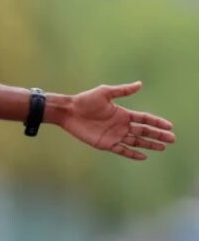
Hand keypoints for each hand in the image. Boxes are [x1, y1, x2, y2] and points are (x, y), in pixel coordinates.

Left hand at [60, 81, 174, 160]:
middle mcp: (121, 125)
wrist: (69, 111)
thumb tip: (140, 84)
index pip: (144, 119)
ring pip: (136, 142)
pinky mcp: (106, 144)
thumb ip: (122, 90)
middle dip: (158, 135)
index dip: (156, 122)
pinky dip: (133, 154)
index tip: (169, 126)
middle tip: (171, 139)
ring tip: (162, 148)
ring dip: (149, 145)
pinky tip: (143, 156)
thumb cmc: (85, 100)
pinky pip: (122, 150)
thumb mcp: (105, 93)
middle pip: (144, 131)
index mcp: (122, 114)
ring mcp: (114, 135)